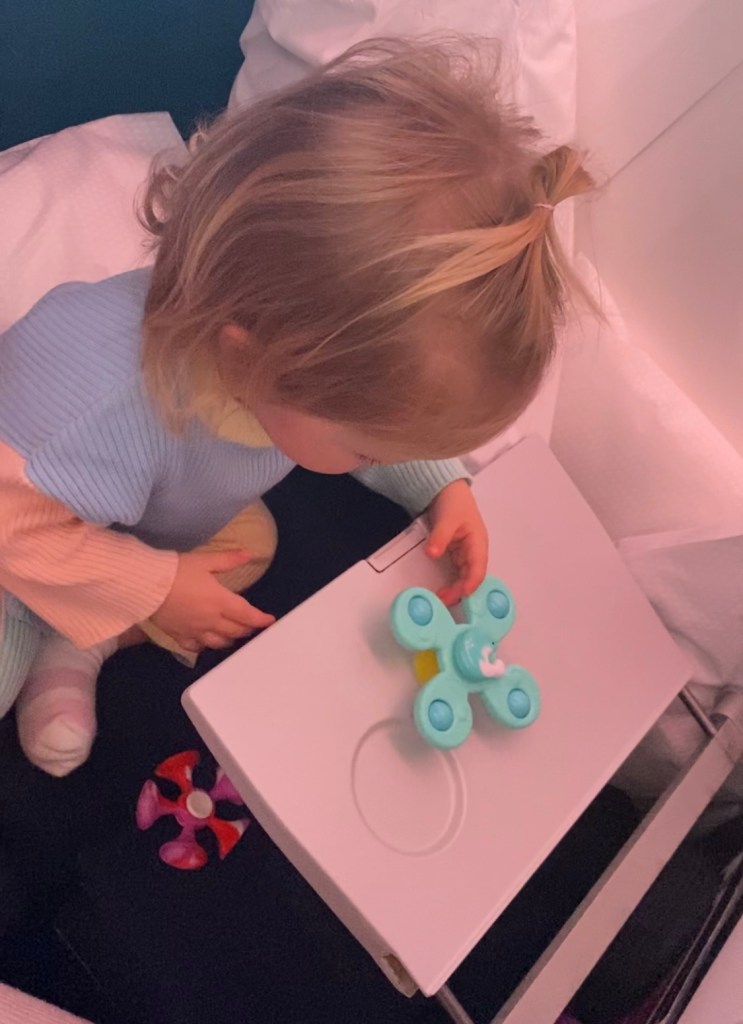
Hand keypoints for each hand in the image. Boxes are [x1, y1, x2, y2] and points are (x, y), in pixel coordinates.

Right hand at [151, 550, 274, 652]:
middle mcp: (211, 620)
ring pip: (219, 642)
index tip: (270, 622)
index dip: (261, 619)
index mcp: (220, 601)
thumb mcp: (205, 561)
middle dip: (247, 629)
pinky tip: (206, 643)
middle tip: (253, 626)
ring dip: (230, 640)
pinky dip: (205, 646)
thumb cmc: (176, 570)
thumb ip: (228, 560)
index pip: (247, 614)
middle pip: (235, 630)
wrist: (146, 586)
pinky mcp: (179, 636)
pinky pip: (196, 647)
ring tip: (234, 636)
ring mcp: (195, 631)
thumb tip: (249, 554)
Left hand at [426, 480, 488, 605]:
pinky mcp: (455, 553)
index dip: (471, 583)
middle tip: (443, 601)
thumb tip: (432, 553)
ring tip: (440, 599)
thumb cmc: (454, 502)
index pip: (478, 569)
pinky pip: (455, 572)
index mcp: (478, 543)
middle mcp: (474, 551)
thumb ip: (440, 536)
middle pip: (471, 576)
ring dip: (454, 589)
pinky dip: (449, 582)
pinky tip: (440, 590)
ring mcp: (465, 553)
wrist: (446, 489)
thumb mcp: (447, 518)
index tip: (461, 594)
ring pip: (463, 576)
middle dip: (460, 591)